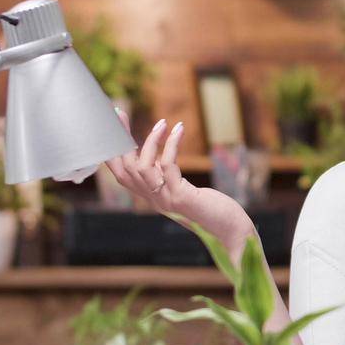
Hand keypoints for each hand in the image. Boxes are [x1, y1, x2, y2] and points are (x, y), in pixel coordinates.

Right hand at [104, 114, 255, 250]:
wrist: (231, 231)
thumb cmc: (213, 209)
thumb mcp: (183, 191)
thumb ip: (168, 178)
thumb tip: (159, 159)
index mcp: (152, 197)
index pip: (120, 174)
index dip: (112, 150)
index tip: (114, 125)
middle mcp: (153, 199)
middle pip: (124, 167)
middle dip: (120, 139)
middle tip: (121, 114)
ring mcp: (165, 199)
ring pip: (141, 167)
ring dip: (150, 141)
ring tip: (162, 124)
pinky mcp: (181, 196)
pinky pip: (168, 165)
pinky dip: (172, 145)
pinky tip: (179, 130)